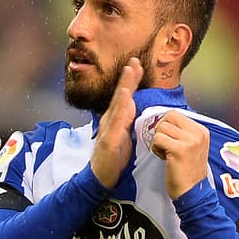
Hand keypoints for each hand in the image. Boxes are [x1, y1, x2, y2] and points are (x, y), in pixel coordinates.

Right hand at [89, 57, 142, 188]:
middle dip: (127, 78)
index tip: (138, 64)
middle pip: (120, 95)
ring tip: (130, 72)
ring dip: (124, 88)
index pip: (125, 96)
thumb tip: (136, 106)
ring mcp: (108, 129)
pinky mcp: (108, 140)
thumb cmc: (114, 158)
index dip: (131, 80)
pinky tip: (125, 99)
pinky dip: (120, 109)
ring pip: (117, 105)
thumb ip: (129, 120)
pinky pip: (115, 123)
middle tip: (134, 60)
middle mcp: (110, 120)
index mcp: (116, 119)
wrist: (100, 178)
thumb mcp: (125, 136)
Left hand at [148, 110, 209, 198]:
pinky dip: (155, 148)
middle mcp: (198, 133)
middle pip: (169, 116)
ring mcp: (190, 141)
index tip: (168, 139)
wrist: (193, 192)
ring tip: (165, 153)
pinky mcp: (180, 150)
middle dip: (160, 129)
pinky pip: (158, 139)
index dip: (166, 125)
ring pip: (161, 127)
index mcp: (202, 131)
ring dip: (158, 140)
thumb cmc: (189, 172)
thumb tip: (164, 121)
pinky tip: (163, 158)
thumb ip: (183, 133)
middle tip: (164, 144)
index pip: (175, 114)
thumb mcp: (193, 147)